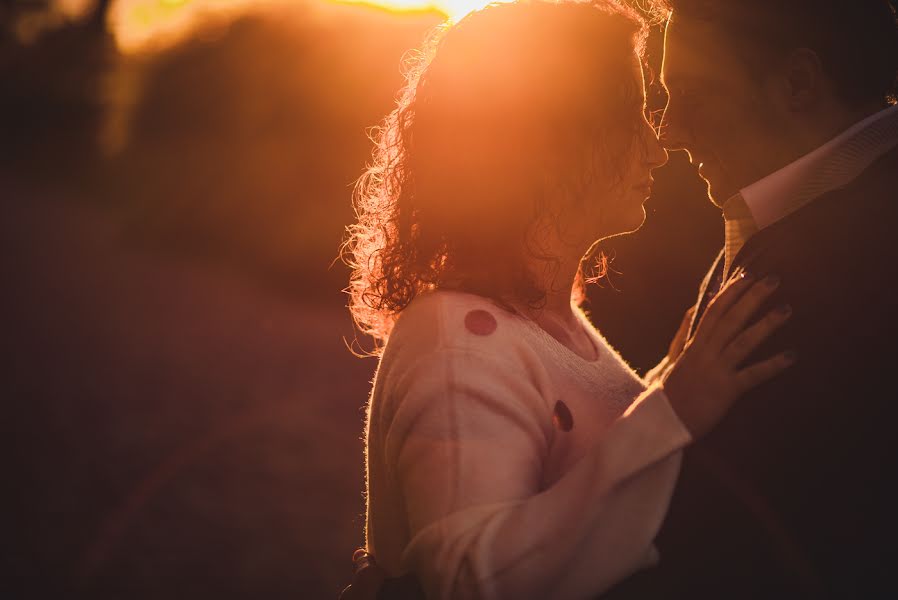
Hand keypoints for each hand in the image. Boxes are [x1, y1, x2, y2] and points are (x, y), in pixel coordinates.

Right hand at [662, 273, 795, 438]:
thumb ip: (685, 332)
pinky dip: (773, 365)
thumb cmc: (671, 390)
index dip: (731, 291)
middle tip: (773, 280)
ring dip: (766, 324)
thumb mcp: (674, 356)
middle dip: (752, 297)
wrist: (664, 420)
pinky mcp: (726, 390)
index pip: (714, 310)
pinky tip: (792, 356)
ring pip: (743, 341)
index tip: (746, 274)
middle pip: (731, 318)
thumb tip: (694, 308)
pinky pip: (753, 375)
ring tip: (786, 310)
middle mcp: (706, 352)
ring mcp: (716, 370)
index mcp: (695, 344)